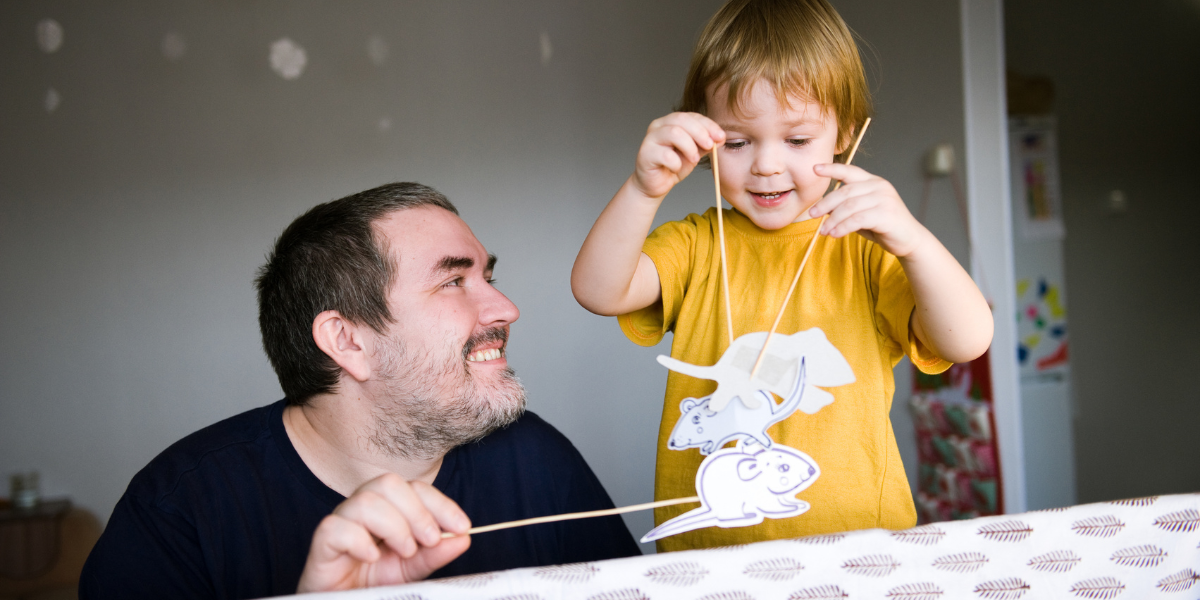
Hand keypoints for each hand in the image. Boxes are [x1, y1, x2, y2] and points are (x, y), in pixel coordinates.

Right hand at [296, 474, 470, 592]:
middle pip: (388, 483)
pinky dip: (359, 541)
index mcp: (387, 508)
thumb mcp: (412, 568)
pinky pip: (336, 526)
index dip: (440, 503)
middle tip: (429, 540)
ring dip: (393, 526)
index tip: (462, 526)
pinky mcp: (323, 543)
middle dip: (417, 511)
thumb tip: (463, 538)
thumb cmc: (373, 582)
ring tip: (404, 552)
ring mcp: (341, 522)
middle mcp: (363, 509)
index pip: (415, 488)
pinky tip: (371, 557)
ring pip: (365, 501)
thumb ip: (434, 553)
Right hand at [631, 112, 725, 199]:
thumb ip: (705, 144)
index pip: (692, 116)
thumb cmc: (673, 166)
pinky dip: (676, 163)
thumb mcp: (694, 152)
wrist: (656, 185)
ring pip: (674, 133)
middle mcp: (659, 126)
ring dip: (689, 147)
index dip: (708, 125)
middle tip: (710, 146)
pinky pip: (665, 155)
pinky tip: (676, 168)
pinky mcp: (645, 154)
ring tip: (694, 160)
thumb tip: (720, 138)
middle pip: (682, 119)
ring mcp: (650, 138)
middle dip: (700, 132)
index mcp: (671, 122)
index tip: (721, 137)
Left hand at [808, 163, 928, 257]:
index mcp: (873, 182)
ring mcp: (884, 199)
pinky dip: (843, 227)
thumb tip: (822, 208)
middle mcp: (879, 186)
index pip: (850, 171)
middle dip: (826, 203)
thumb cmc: (883, 226)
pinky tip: (834, 234)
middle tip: (812, 214)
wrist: (910, 240)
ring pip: (849, 206)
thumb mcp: (862, 213)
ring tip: (823, 231)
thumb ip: (846, 207)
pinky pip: (858, 219)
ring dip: (833, 220)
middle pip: (845, 191)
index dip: (832, 169)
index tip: (815, 168)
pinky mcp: (886, 214)